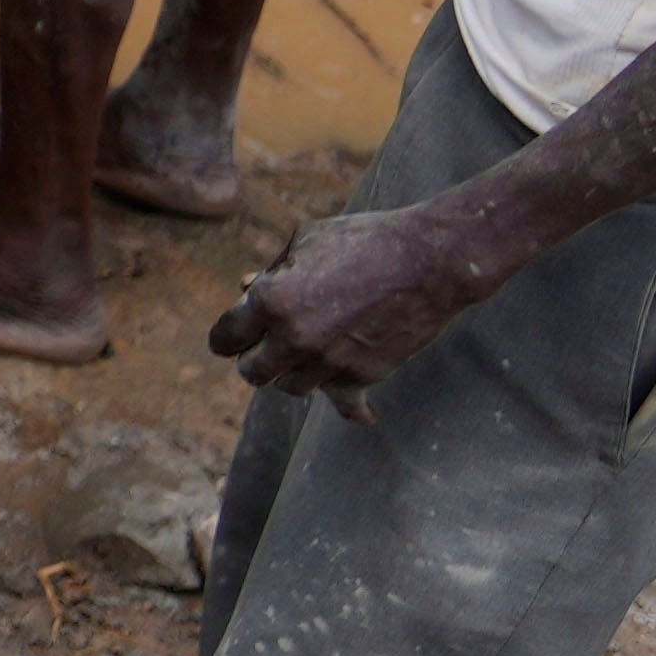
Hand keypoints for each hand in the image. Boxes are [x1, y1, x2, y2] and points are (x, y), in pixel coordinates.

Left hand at [212, 195, 495, 411]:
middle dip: (254, 359)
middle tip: (263, 350)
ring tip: (305, 358)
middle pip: (253, 372)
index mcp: (271, 301)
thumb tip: (245, 289)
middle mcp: (294, 338)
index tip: (232, 338)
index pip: (226, 338)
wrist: (430, 261)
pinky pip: (345, 405)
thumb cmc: (364, 240)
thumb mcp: (306, 241)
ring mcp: (329, 362)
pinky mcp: (364, 377)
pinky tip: (362, 416)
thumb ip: (273, 270)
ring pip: (292, 388)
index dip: (226, 337)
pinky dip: (351, 410)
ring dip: (293, 375)